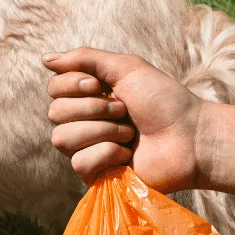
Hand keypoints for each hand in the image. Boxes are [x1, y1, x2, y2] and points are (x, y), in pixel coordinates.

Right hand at [43, 48, 205, 192]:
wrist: (190, 137)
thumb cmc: (164, 100)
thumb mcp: (126, 68)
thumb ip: (85, 59)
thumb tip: (44, 59)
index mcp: (89, 96)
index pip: (54, 88)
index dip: (72, 85)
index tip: (100, 86)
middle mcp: (84, 122)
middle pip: (55, 112)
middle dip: (94, 109)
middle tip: (125, 111)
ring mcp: (88, 149)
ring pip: (62, 139)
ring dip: (102, 131)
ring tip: (129, 134)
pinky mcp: (96, 175)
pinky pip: (80, 163)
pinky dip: (106, 154)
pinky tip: (126, 155)